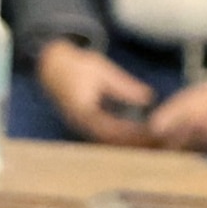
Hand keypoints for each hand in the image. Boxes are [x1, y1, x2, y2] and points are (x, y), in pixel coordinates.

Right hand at [34, 39, 157, 145]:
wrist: (52, 68)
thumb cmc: (77, 65)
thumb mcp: (104, 71)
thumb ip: (124, 86)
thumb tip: (149, 98)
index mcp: (83, 109)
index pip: (111, 127)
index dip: (131, 132)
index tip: (150, 132)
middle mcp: (80, 122)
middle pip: (109, 140)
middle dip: (131, 142)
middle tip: (154, 142)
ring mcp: (80, 125)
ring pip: (106, 140)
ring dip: (126, 142)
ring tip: (148, 142)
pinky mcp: (83, 125)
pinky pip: (103, 136)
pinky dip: (119, 137)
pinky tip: (135, 136)